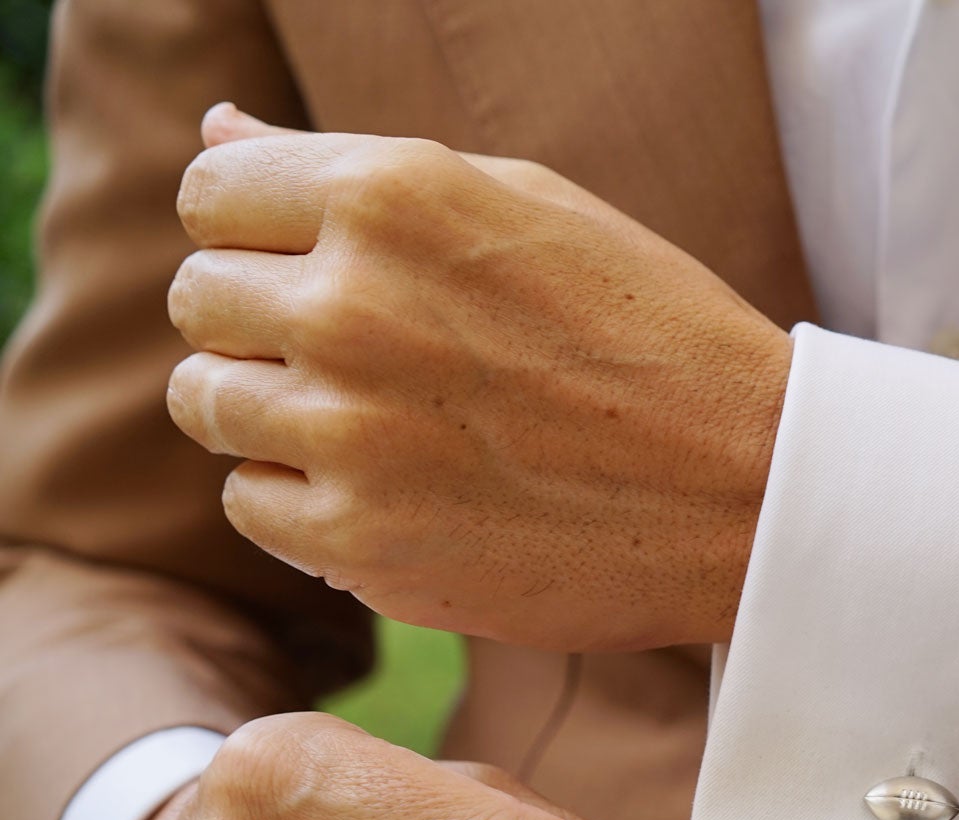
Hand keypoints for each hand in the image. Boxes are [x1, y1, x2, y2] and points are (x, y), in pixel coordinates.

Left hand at [165, 104, 791, 652]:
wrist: (753, 489)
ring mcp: (350, 432)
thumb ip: (361, 170)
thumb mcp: (527, 205)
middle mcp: (353, 306)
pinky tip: (395, 491)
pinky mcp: (362, 541)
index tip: (321, 274)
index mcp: (392, 198)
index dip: (259, 236)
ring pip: (210, 405)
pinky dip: (305, 502)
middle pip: (200, 301)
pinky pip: (252, 507)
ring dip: (275, 414)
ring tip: (383, 426)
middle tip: (367, 361)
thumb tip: (216, 134)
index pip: (210, 197)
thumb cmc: (653, 334)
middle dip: (263, 324)